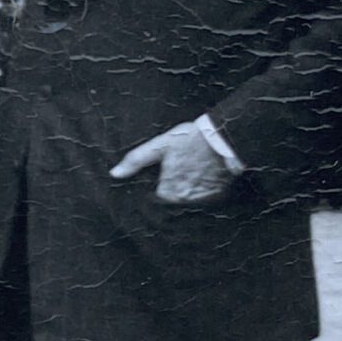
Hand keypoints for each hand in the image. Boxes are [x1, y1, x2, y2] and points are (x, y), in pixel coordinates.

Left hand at [111, 120, 234, 204]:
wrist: (226, 139)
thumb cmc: (191, 140)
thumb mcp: (160, 145)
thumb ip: (136, 160)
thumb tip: (115, 173)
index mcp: (167, 192)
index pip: (154, 197)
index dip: (156, 185)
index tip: (164, 174)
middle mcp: (184, 202)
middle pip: (171, 199)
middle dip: (172, 187)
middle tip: (180, 168)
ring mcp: (202, 201)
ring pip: (187, 199)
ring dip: (187, 189)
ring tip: (192, 171)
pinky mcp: (217, 197)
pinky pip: (204, 198)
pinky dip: (202, 189)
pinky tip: (203, 175)